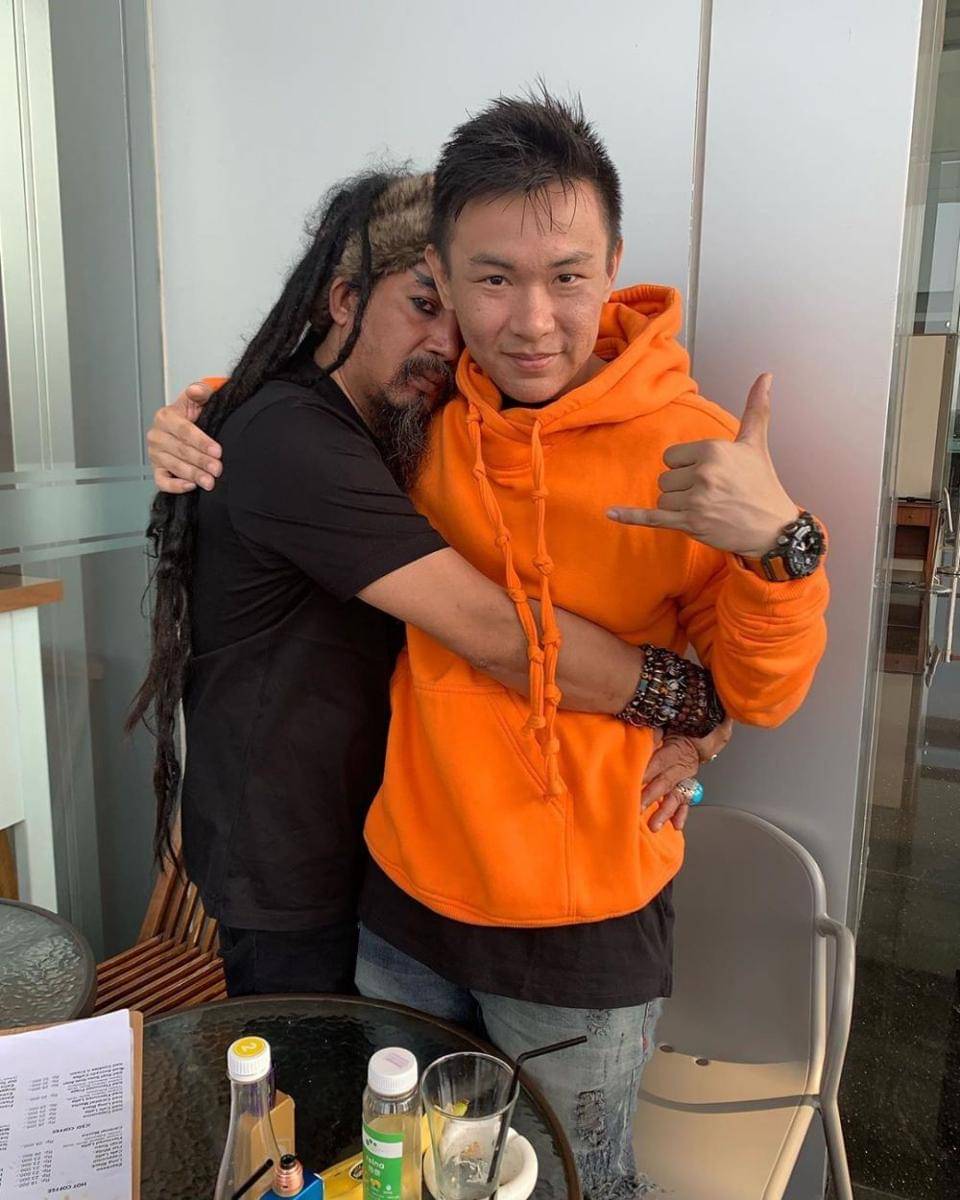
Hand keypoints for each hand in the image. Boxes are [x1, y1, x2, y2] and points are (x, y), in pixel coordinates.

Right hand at [147, 382, 221, 492]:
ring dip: (193, 475)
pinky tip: (191, 486)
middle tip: (217, 469)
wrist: (188, 426)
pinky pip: (162, 481)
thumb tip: (196, 389)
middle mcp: (157, 436)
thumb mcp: (198, 399)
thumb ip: (200, 391)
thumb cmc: (193, 413)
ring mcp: (156, 454)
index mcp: (165, 417)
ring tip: (210, 482)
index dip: (201, 442)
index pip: (184, 431)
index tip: (217, 451)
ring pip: (174, 466)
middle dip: (201, 461)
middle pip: (181, 450)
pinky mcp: (157, 469)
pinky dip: (175, 486)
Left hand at [607, 374, 797, 557]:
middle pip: (665, 478)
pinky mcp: (690, 524)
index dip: (686, 467)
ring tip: (706, 508)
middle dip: (682, 487)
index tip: (711, 475)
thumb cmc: (762, 484)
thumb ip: (755, 408)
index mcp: (713, 450)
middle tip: (711, 494)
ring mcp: (695, 501)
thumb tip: (766, 375)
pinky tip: (609, 513)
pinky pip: (652, 518)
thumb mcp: (755, 444)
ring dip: (677, 506)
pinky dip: (630, 516)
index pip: (671, 456)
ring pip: (662, 498)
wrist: (773, 528)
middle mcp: (702, 474)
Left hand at [642, 718, 732, 831]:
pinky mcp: (688, 785)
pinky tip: (676, 825)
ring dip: (665, 811)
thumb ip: (652, 733)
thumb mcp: (665, 725)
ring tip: (654, 826)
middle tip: (637, 808)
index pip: (660, 761)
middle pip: (665, 781)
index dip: (647, 771)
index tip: (632, 781)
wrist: (701, 732)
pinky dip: (681, 814)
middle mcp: (683, 765)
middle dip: (651, 796)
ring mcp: (686, 778)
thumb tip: (636, 735)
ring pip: (676, 795)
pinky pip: (686, 801)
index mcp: (676, 749)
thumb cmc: (678, 728)